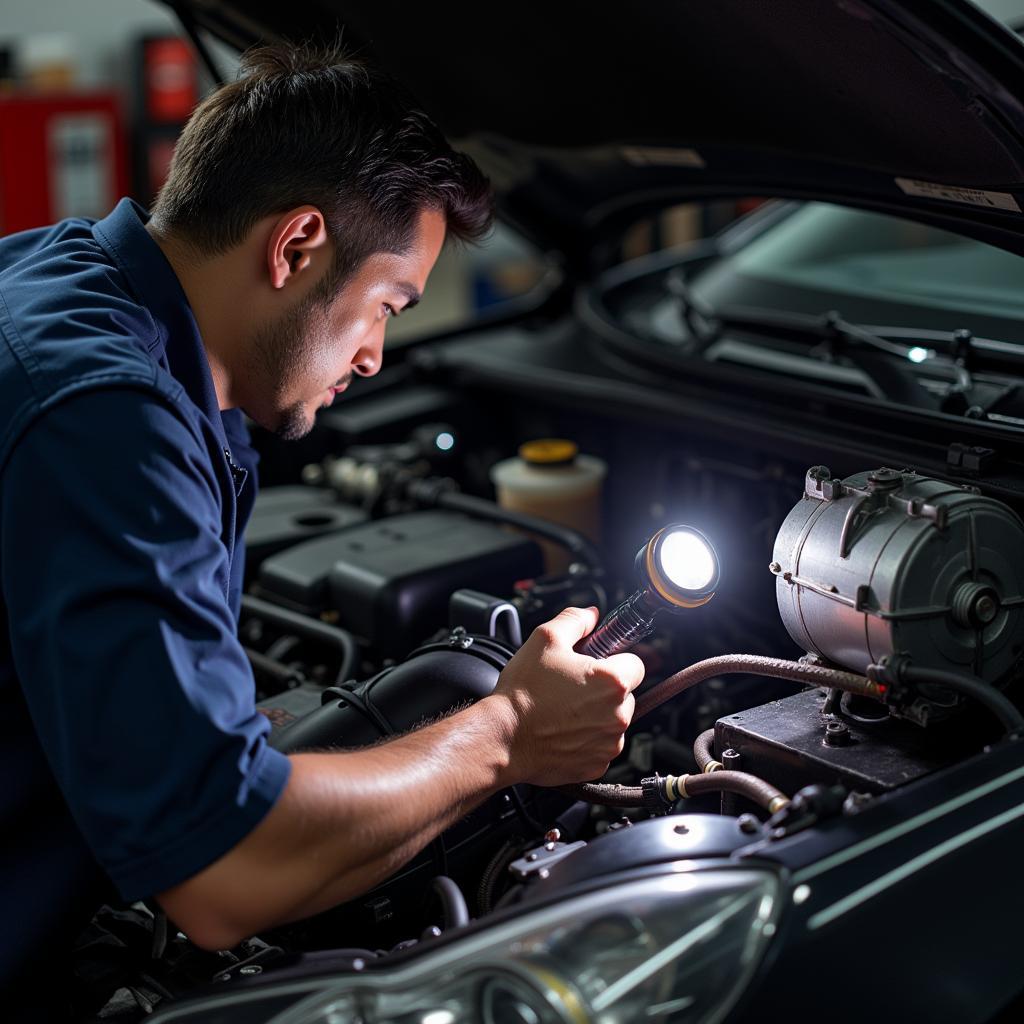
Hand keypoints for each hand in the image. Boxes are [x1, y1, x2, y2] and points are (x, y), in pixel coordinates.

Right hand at [488, 606, 644, 785]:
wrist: (503, 737)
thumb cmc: (523, 693)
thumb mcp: (545, 640)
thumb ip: (574, 620)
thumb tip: (591, 615)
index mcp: (612, 682)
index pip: (636, 664)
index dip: (615, 660)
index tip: (598, 664)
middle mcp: (617, 715)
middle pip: (625, 695)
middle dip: (604, 690)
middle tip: (573, 687)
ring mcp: (608, 744)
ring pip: (613, 722)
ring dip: (597, 715)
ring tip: (564, 709)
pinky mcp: (596, 765)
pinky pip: (599, 746)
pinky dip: (586, 740)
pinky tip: (562, 730)